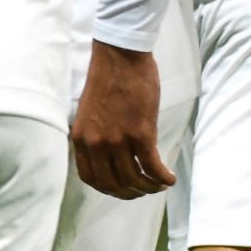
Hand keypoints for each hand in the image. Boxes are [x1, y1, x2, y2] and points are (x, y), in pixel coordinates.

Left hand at [71, 40, 175, 199]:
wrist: (119, 57)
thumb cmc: (108, 81)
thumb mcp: (90, 113)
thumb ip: (95, 136)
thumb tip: (109, 159)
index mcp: (80, 137)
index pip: (90, 178)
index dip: (108, 189)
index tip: (122, 189)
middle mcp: (95, 142)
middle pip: (113, 184)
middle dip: (131, 192)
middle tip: (145, 190)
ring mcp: (117, 139)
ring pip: (134, 179)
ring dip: (149, 187)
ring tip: (159, 184)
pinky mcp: (140, 134)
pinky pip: (153, 168)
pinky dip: (163, 178)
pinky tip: (169, 178)